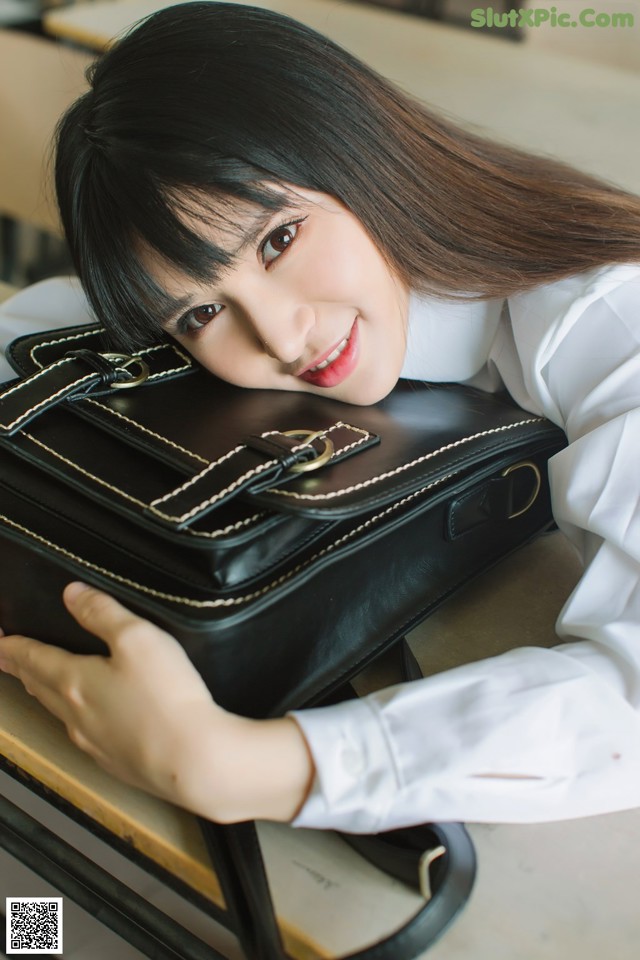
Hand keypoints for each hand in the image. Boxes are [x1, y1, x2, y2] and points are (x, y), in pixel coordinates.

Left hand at [0, 583, 313, 822]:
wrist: (195, 761)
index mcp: (75, 681)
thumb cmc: (167, 699)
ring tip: (40, 684)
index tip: (0, 642)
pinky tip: (88, 720)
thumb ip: (103, 612)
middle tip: (9, 661)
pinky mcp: (118, 761)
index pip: (33, 658)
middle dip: (23, 670)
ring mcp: (96, 742)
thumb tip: (73, 594)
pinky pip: (86, 734)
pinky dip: (76, 718)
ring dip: (46, 693)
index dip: (13, 647)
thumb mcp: (138, 638)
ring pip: (61, 712)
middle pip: (41, 687)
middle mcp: (77, 715)